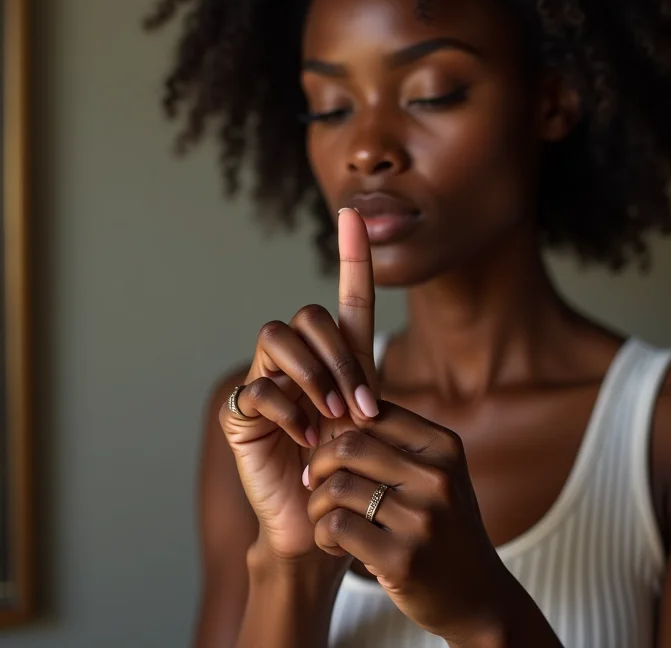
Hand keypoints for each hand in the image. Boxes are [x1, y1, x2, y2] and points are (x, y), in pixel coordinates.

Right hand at [219, 209, 380, 561]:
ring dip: (312, 375)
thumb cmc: (349, 470)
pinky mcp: (241, 410)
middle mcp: (300, 360)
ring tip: (330, 418)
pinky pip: (258, 386)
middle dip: (338, 358)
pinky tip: (305, 438)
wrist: (319, 519)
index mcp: (338, 357)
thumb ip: (364, 385)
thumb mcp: (369, 422)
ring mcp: (266, 380)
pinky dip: (287, 410)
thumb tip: (366, 372)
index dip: (353, 255)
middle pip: (310, 315)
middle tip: (356, 407)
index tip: (354, 212)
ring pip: (279, 336)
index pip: (348, 298)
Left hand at [304, 402, 512, 644]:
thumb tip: (340, 409)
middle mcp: (437, 478)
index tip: (333, 454)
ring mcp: (422, 519)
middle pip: (350, 445)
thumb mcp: (437, 475)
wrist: (479, 596)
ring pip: (337, 488)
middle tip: (313, 482)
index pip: (373, 414)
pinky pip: (336, 527)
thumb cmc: (444, 526)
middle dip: (319, 462)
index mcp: (445, 447)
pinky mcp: (402, 559)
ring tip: (324, 517)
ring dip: (316, 503)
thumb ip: (397, 444)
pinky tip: (333, 543)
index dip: (341, 429)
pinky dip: (323, 534)